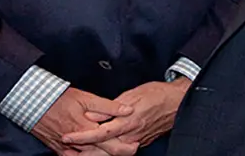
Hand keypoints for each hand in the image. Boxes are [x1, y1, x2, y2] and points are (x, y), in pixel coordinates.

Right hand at [31, 87, 137, 155]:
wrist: (33, 103)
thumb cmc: (60, 98)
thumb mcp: (86, 98)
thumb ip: (108, 106)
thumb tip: (128, 110)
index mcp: (87, 130)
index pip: (110, 145)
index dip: (125, 147)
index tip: (136, 144)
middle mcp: (78, 144)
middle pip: (102, 154)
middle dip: (118, 153)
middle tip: (131, 149)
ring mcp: (67, 149)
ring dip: (103, 154)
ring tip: (116, 149)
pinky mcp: (59, 149)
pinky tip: (93, 153)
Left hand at [63, 77, 191, 148]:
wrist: (177, 102)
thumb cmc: (156, 94)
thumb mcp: (132, 94)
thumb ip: (110, 107)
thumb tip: (91, 116)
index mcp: (127, 123)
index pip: (99, 134)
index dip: (81, 136)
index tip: (67, 136)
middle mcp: (130, 136)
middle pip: (102, 150)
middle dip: (83, 151)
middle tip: (67, 148)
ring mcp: (136, 142)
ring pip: (110, 153)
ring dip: (93, 153)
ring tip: (77, 149)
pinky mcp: (140, 142)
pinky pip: (120, 150)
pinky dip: (106, 151)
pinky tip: (97, 147)